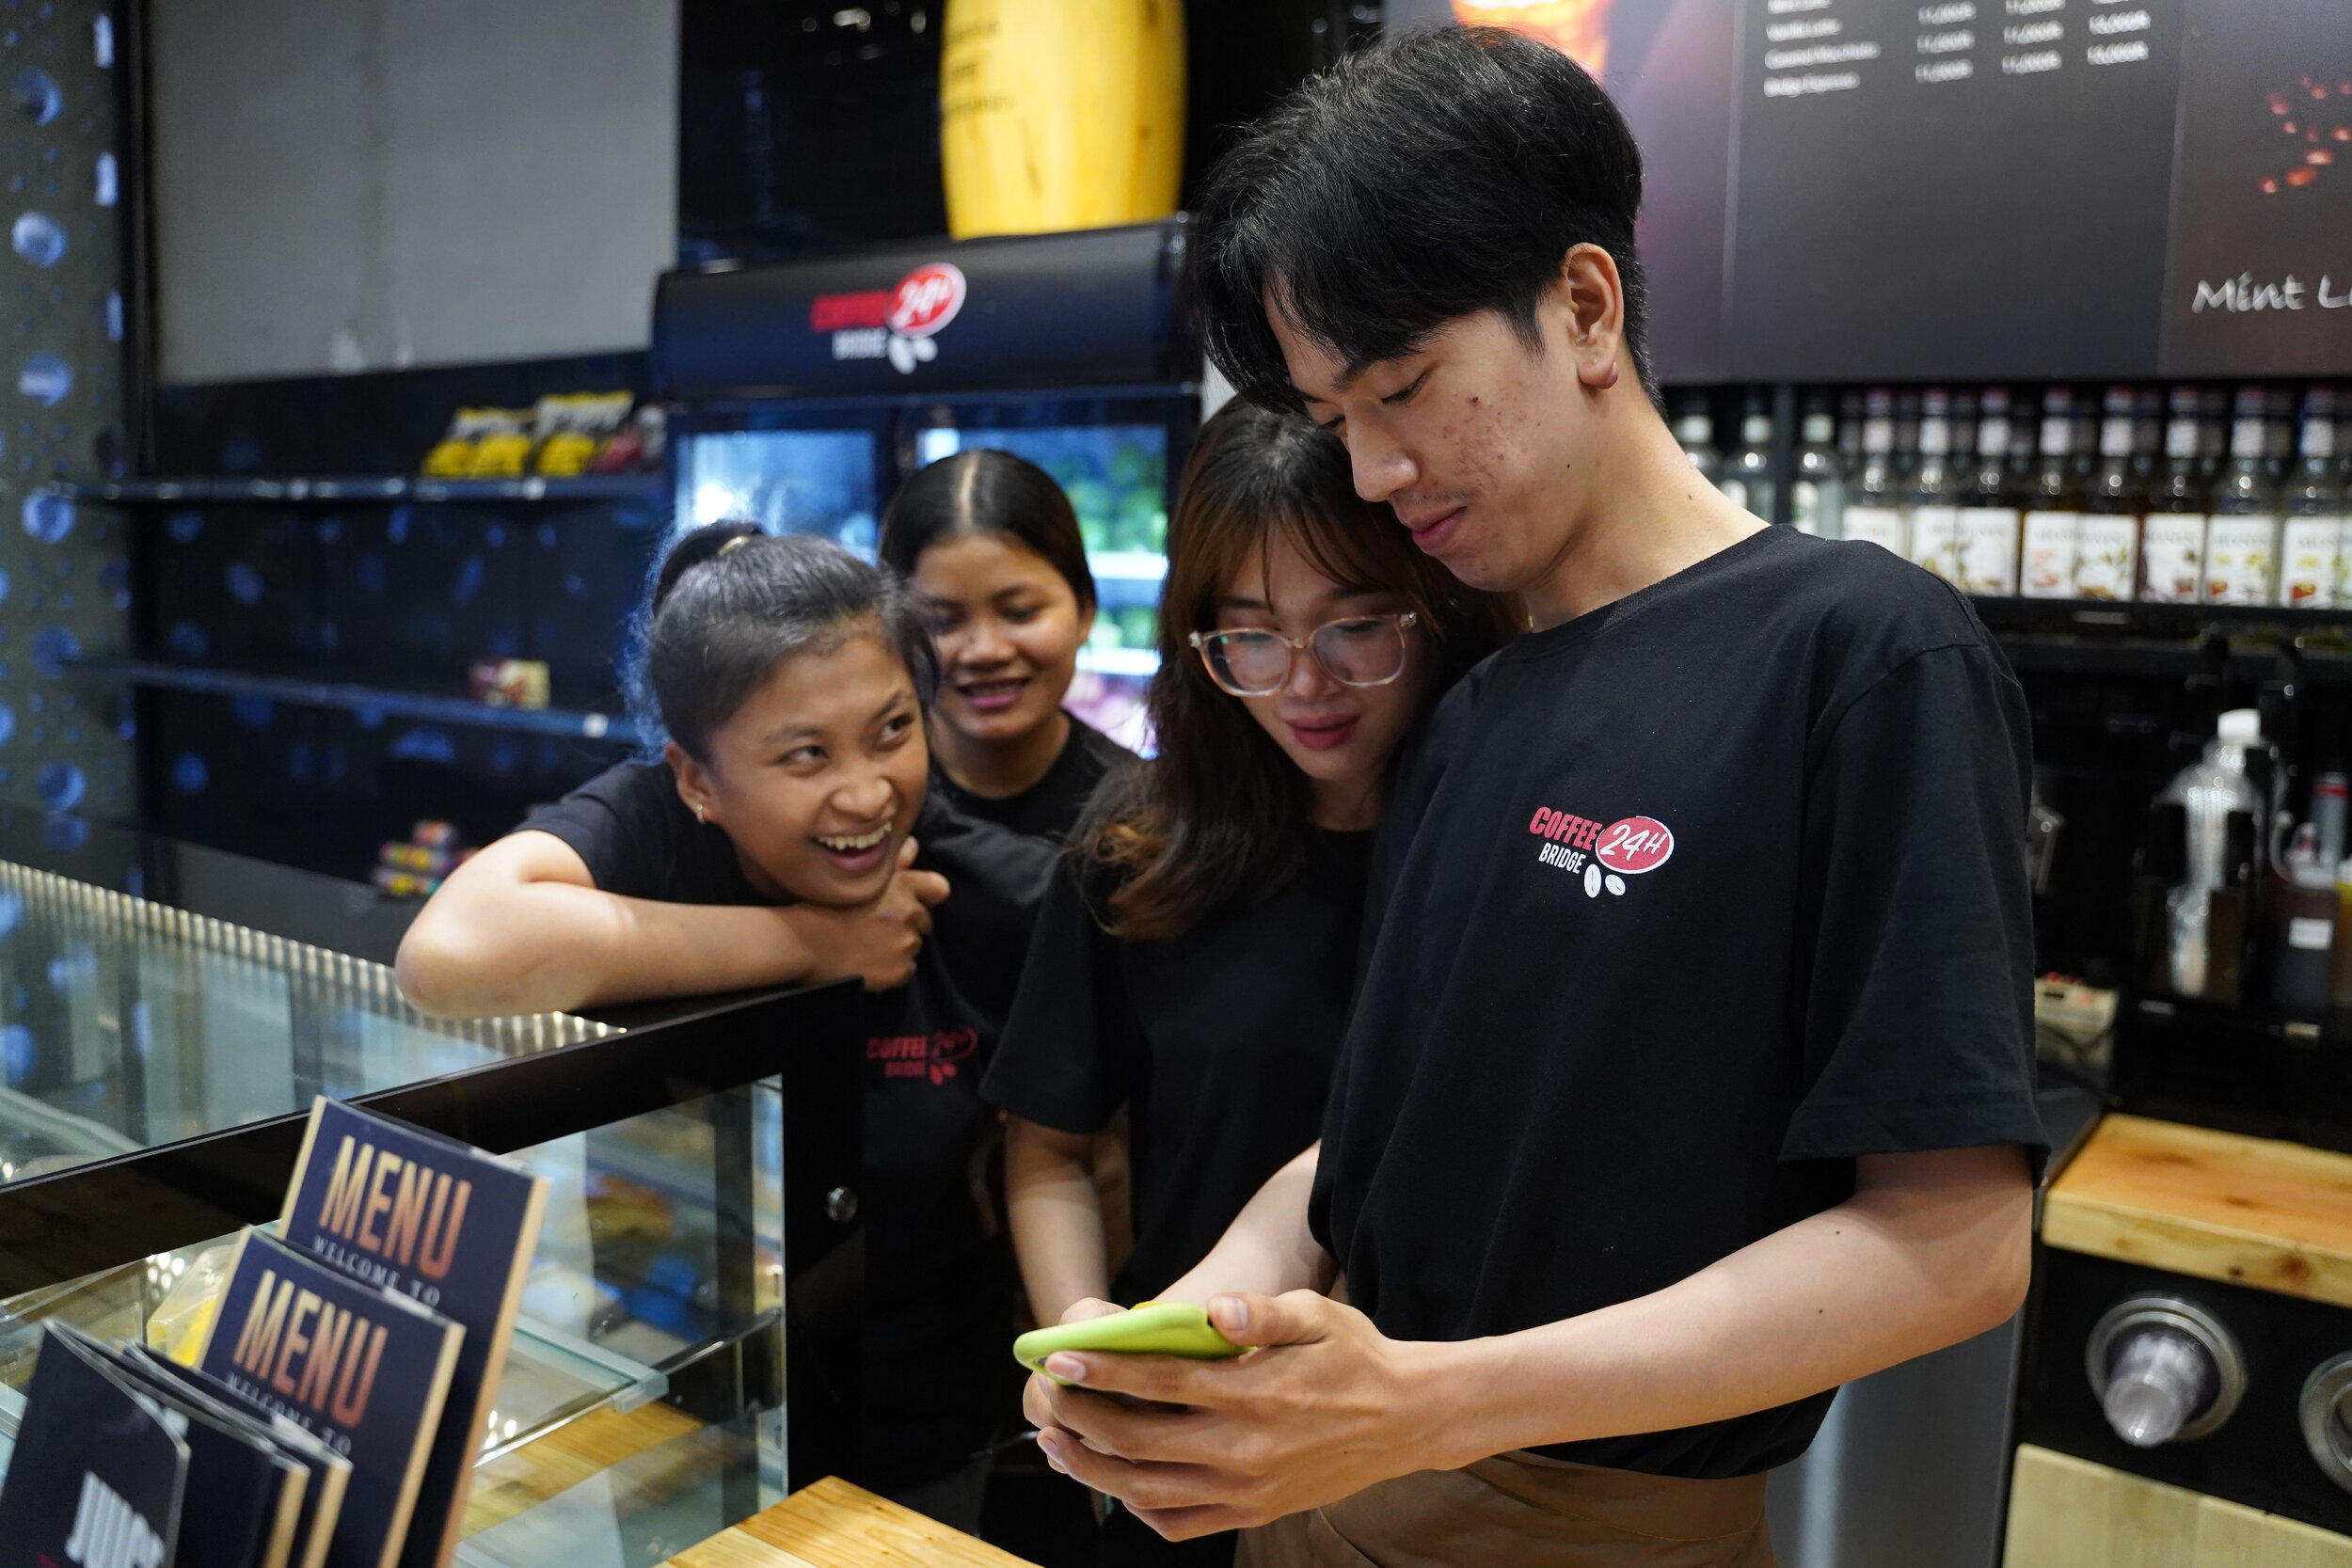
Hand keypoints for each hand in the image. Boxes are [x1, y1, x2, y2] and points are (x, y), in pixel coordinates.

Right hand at [791, 839, 949, 991]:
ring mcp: (906, 944)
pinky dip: (892, 970)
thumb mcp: (858, 879)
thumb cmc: (825, 907)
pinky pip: (906, 970)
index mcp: (902, 886)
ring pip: (913, 946)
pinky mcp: (900, 971)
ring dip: (898, 948)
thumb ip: (894, 863)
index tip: (909, 902)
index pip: (939, 888)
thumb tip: (914, 845)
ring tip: (868, 946)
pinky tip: (869, 963)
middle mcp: (910, 913)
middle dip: (907, 925)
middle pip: (925, 922)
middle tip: (876, 928)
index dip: (925, 896)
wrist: (803, 944)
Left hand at [1028, 1291, 1461, 1539]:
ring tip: (1058, 1444)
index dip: (1103, 1370)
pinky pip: (1180, 1523)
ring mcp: (1246, 1490)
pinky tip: (1117, 1482)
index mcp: (1255, 1394)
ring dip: (1093, 1467)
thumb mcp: (1317, 1315)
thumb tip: (1216, 1309)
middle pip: (1138, 1441)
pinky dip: (1139, 1507)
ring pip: (1147, 1490)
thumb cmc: (1354, 1356)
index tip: (1061, 1357)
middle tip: (1048, 1400)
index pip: (1160, 1382)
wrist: (1406, 1420)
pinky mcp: (1252, 1513)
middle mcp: (1244, 1450)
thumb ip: (1262, 1311)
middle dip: (1082, 1420)